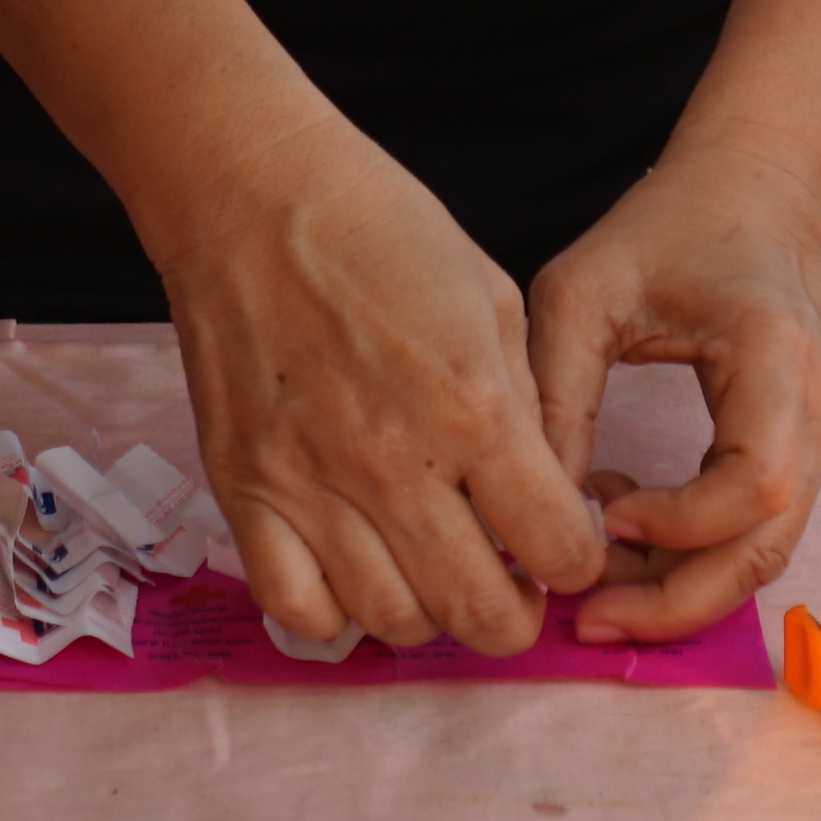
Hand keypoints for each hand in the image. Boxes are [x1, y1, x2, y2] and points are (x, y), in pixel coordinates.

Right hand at [151, 116, 603, 657]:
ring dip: (431, 615)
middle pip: (479, 612)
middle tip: (511, 585)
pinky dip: (336, 615)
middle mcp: (396, 467)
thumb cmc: (383, 232)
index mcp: (474, 411)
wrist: (254, 197)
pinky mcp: (245, 493)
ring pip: (393, 622)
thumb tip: (549, 500)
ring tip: (436, 574)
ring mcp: (313, 488)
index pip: (556, 550)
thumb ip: (528, 409)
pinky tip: (357, 575)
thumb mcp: (494, 301)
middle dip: (514, 615)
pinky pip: (298, 609)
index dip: (574, 560)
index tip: (563, 546)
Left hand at [525, 158, 820, 645]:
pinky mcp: (802, 451)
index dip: (676, 524)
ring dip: (680, 585)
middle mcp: (819, 409)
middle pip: (769, 546)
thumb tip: (539, 504)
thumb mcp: (583, 289)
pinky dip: (691, 551)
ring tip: (591, 585)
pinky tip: (620, 522)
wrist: (754, 196)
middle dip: (677, 598)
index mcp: (777, 358)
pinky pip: (757, 530)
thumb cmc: (666, 230)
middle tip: (586, 617)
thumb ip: (558, 390)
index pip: (755, 483)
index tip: (595, 515)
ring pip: (765, 553)